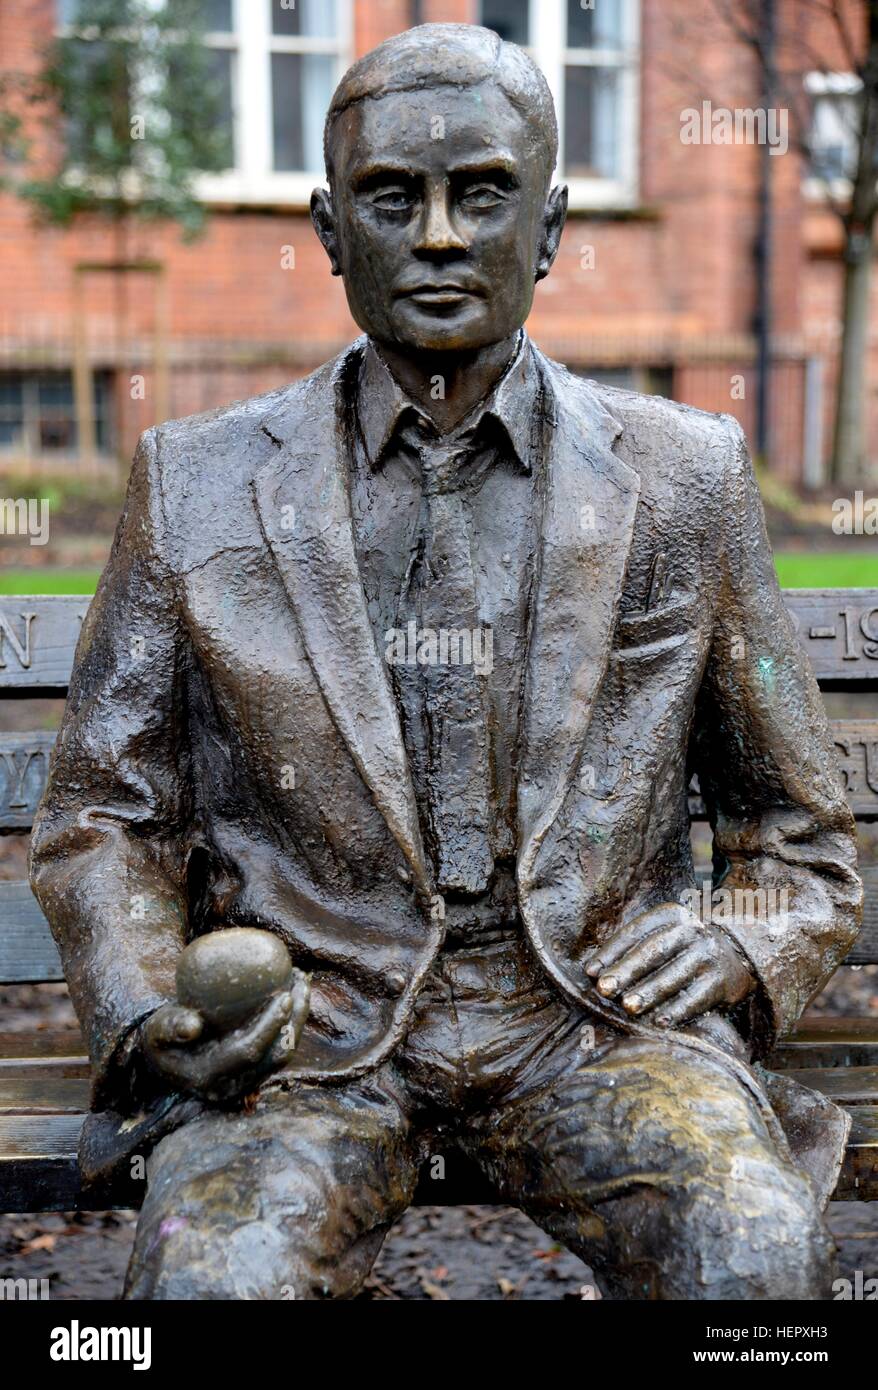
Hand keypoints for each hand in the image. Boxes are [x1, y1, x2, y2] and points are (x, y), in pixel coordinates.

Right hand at [141, 972, 310, 1101]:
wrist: (165, 1059)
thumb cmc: (161, 1038)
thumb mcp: (155, 1031)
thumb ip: (170, 1028)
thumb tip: (192, 1026)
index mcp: (208, 1077)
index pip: (248, 1052)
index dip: (270, 1025)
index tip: (285, 994)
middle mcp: (232, 1086)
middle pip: (276, 1055)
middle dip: (295, 1018)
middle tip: (301, 981)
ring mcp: (247, 1082)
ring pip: (284, 1053)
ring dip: (299, 1018)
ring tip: (302, 982)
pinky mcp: (255, 1073)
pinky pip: (281, 1047)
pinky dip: (291, 1021)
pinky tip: (294, 992)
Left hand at [585, 902, 753, 1027]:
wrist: (737, 954)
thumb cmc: (683, 948)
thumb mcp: (664, 935)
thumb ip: (634, 947)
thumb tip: (595, 972)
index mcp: (670, 916)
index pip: (636, 932)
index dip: (611, 951)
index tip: (591, 972)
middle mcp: (690, 931)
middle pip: (653, 951)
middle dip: (626, 971)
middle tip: (604, 989)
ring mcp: (708, 955)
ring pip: (674, 975)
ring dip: (649, 992)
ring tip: (628, 1007)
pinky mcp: (722, 980)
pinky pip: (697, 997)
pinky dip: (678, 1010)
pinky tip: (660, 1021)